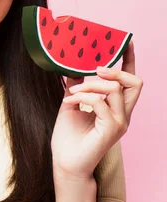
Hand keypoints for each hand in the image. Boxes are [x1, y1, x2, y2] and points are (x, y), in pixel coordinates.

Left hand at [51, 41, 141, 177]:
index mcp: (115, 107)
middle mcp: (122, 114)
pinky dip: (84, 96)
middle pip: (135, 82)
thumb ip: (76, 85)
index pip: (128, 81)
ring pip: (116, 89)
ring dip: (91, 84)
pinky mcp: (112, 130)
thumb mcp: (72, 103)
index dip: (129, 59)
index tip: (125, 40)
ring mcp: (120, 122)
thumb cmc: (69, 136)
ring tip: (73, 90)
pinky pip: (101, 103)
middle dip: (116, 69)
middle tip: (95, 68)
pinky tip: (70, 100)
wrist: (65, 161)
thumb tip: (72, 65)